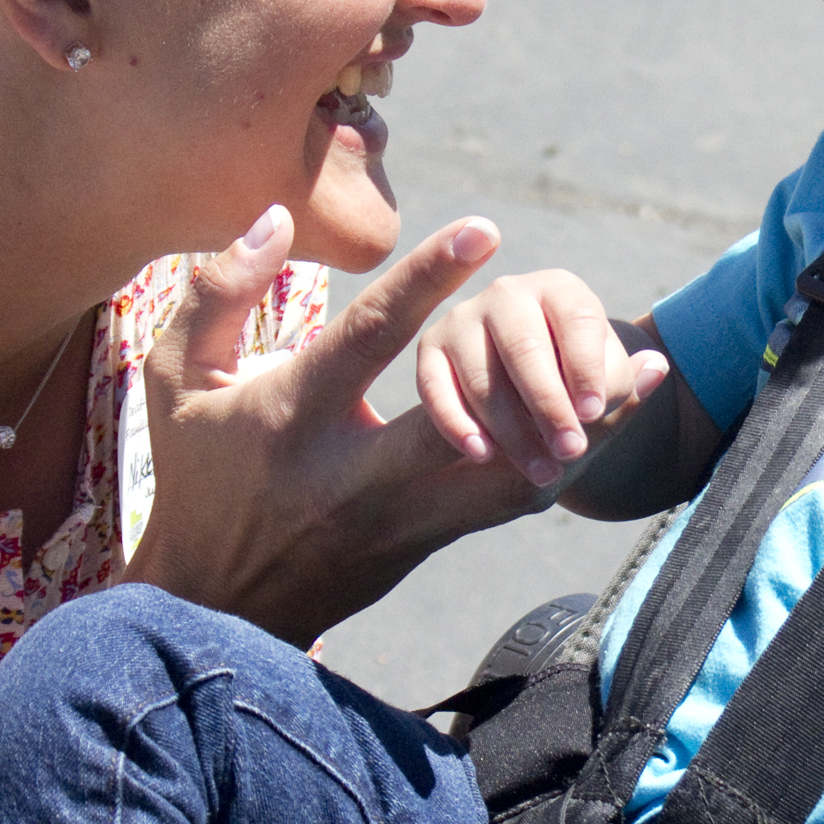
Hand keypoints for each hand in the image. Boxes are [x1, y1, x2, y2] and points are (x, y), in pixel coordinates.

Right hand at [132, 207, 620, 646]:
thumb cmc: (196, 474)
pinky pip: (502, 506)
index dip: (426, 284)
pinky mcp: (424, 547)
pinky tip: (614, 426)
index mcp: (295, 417)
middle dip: (543, 384)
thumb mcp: (179, 379)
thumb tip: (273, 217)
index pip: (371, 341)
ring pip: (506, 482)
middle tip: (610, 337)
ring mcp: (397, 521)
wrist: (210, 607)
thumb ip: (220, 289)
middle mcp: (355, 475)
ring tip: (643, 378)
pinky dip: (563, 465)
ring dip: (584, 434)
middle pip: (468, 428)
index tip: (484, 231)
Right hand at [413, 270, 669, 488]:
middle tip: (570, 450)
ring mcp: (463, 319)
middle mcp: (508, 294)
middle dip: (549, 404)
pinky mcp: (430, 352)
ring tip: (541, 470)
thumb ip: (626, 385)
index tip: (595, 412)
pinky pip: (435, 388)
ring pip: (483, 375)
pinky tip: (483, 455)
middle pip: (525, 347)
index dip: (585, 367)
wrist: (529, 395)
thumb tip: (655, 368)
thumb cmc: (576, 386)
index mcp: (560, 290)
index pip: (576, 321)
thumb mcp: (606, 387)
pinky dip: (457, 423)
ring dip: (513, 428)